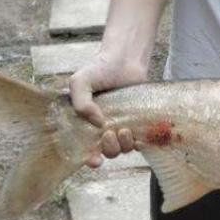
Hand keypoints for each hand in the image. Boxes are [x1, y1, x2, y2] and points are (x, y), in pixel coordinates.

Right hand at [69, 52, 146, 167]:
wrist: (126, 59)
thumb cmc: (101, 68)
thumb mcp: (81, 81)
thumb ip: (80, 102)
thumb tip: (97, 123)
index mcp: (85, 122)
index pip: (85, 149)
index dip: (89, 159)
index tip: (95, 160)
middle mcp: (102, 128)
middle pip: (107, 152)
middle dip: (109, 148)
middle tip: (109, 133)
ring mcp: (121, 126)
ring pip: (123, 148)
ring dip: (124, 144)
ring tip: (125, 129)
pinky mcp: (138, 123)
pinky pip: (139, 141)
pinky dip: (139, 141)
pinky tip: (138, 133)